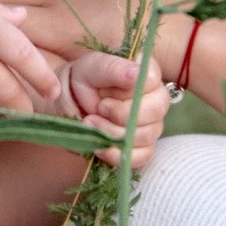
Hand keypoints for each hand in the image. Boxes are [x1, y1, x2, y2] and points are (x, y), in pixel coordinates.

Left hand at [65, 48, 172, 168]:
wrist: (68, 106)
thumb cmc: (84, 81)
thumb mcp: (91, 69)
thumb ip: (113, 68)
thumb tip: (136, 74)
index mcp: (146, 74)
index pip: (152, 80)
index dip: (130, 91)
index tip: (106, 95)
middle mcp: (155, 98)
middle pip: (156, 110)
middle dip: (121, 114)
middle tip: (99, 109)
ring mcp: (152, 124)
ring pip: (147, 135)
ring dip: (113, 133)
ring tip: (91, 123)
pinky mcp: (143, 147)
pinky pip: (141, 157)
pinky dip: (117, 155)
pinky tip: (100, 147)